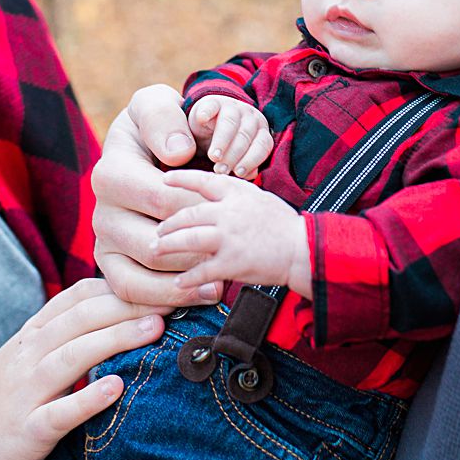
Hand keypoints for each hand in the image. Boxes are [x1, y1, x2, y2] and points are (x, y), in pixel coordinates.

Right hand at [0, 279, 167, 459]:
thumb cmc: (13, 392)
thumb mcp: (34, 352)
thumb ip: (70, 328)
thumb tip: (126, 303)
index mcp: (35, 333)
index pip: (78, 297)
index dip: (119, 287)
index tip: (160, 284)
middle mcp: (30, 355)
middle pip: (81, 320)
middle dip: (128, 307)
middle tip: (171, 302)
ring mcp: (27, 391)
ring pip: (72, 357)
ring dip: (115, 340)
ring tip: (154, 331)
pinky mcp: (29, 429)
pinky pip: (60, 413)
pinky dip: (88, 400)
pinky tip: (117, 388)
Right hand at [92, 85, 224, 306]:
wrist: (150, 153)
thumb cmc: (160, 129)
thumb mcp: (157, 107)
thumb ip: (164, 120)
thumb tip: (176, 155)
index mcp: (110, 172)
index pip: (158, 198)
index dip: (196, 208)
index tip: (226, 211)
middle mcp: (100, 211)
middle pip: (151, 245)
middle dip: (195, 251)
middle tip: (230, 256)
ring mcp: (104, 242)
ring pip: (140, 277)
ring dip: (184, 285)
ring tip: (221, 284)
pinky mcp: (112, 266)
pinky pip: (131, 294)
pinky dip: (164, 301)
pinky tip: (198, 296)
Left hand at [155, 169, 311, 298]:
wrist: (303, 248)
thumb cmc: (285, 225)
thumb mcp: (260, 198)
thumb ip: (236, 196)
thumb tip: (216, 195)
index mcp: (238, 193)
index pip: (204, 181)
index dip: (181, 179)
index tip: (164, 179)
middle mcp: (229, 213)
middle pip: (188, 214)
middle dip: (168, 224)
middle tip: (159, 231)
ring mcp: (229, 238)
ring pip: (189, 239)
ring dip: (169, 245)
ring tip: (157, 250)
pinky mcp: (232, 262)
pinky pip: (203, 270)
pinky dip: (189, 278)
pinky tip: (179, 281)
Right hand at [187, 95, 272, 178]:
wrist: (206, 125)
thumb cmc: (224, 147)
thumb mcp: (235, 158)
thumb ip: (244, 166)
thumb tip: (250, 175)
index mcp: (259, 131)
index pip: (262, 145)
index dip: (251, 160)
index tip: (239, 173)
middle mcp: (250, 117)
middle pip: (245, 136)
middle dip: (234, 155)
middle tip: (222, 170)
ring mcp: (232, 107)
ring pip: (230, 123)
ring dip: (222, 141)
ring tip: (214, 157)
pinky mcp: (213, 101)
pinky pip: (212, 105)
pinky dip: (207, 112)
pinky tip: (202, 119)